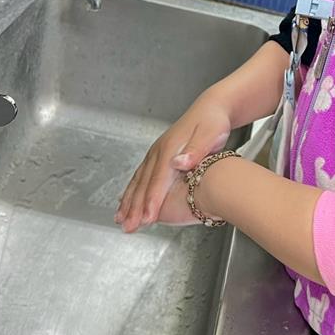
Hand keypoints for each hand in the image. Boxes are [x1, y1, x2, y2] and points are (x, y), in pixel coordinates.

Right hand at [115, 95, 232, 232]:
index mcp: (171, 148)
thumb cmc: (213, 122)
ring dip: (128, 201)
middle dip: (134, 207)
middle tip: (128, 227)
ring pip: (138, 180)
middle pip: (144, 183)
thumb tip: (179, 163)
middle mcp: (159, 151)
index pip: (158, 180)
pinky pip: (141, 175)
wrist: (212, 106)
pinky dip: (132, 190)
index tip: (146, 219)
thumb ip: (195, 150)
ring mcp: (157, 152)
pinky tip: (125, 199)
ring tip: (120, 218)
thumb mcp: (210, 134)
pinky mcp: (158, 154)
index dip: (151, 201)